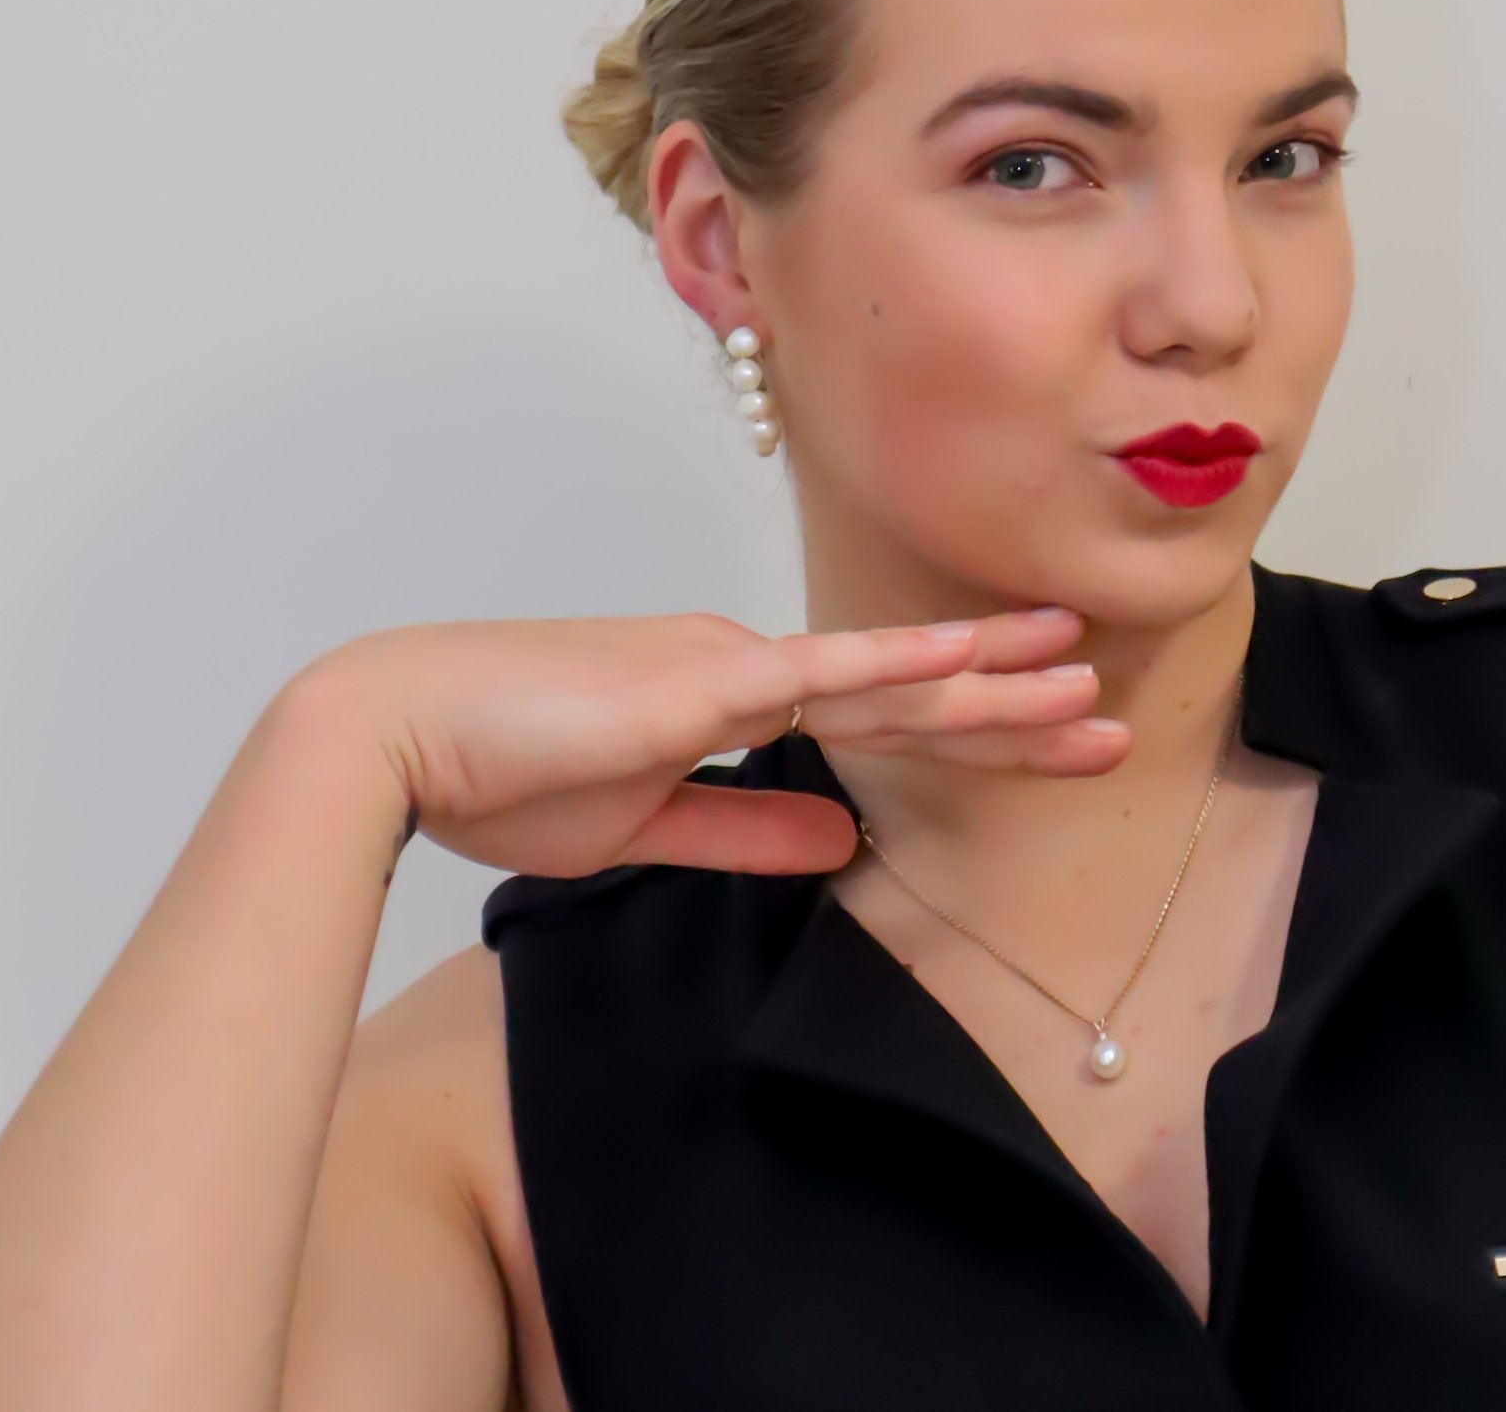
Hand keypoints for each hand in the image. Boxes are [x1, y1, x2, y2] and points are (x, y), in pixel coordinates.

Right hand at [287, 606, 1122, 878]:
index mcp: (732, 694)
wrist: (397, 735)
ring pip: (889, 684)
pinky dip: (901, 666)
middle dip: (1013, 710)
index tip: (1052, 737)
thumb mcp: (645, 824)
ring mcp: (730, 666)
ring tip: (1086, 685)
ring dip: (990, 689)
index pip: (877, 720)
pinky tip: (970, 661)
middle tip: (1108, 716)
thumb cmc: (498, 772)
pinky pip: (822, 673)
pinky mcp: (703, 682)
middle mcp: (746, 665)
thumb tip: (845, 844)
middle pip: (906, 696)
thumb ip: (748, 832)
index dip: (971, 730)